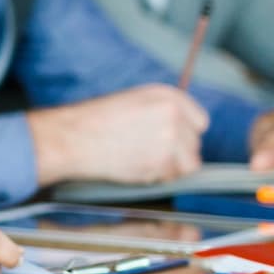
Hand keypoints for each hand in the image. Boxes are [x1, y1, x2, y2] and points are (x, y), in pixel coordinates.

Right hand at [27, 85, 205, 184]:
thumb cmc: (95, 121)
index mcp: (167, 96)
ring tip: (142, 161)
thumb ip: (162, 113)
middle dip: (176, 153)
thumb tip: (182, 133)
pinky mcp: (162, 163)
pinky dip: (157, 178)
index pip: (199, 122)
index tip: (169, 140)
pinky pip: (171, 178)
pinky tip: (135, 167)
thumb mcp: (133, 102)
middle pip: (194, 144)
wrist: (73, 137)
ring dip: (170, 168)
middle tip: (147, 153)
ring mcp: (170, 139)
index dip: (184, 133)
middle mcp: (173, 115)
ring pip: (188, 165)